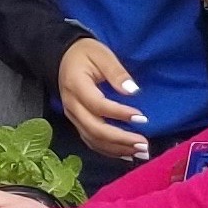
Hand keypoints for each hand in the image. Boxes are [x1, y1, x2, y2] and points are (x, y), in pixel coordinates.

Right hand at [56, 37, 146, 162]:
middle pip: (94, 128)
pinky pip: (91, 141)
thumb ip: (117, 72)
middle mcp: (71, 105)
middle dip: (120, 139)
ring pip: (93, 139)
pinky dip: (109, 150)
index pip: (97, 105)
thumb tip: (132, 91)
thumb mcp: (102, 55)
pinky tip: (126, 153)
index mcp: (76, 85)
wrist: (63, 57)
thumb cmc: (85, 54)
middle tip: (144, 144)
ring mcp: (72, 116)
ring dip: (117, 148)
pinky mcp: (76, 122)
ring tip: (140, 152)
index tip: (142, 117)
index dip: (119, 113)